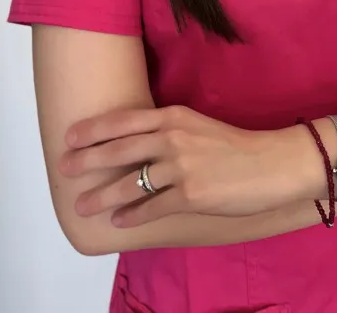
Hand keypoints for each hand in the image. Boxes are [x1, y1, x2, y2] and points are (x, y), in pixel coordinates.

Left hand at [58, 105, 298, 226]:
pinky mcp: (190, 195)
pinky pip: (151, 207)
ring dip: (102, 196)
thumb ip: (169, 130)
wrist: (271, 164)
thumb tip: (136, 144)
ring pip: (129, 182)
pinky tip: (119, 221)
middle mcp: (173, 138)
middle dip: (87, 160)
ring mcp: (181, 167)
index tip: (71, 136)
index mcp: (175, 116)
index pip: (125, 119)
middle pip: (119, 149)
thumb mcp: (198, 125)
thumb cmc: (235, 146)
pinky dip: (132, 215)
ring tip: (83, 205)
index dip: (94, 129)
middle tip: (65, 168)